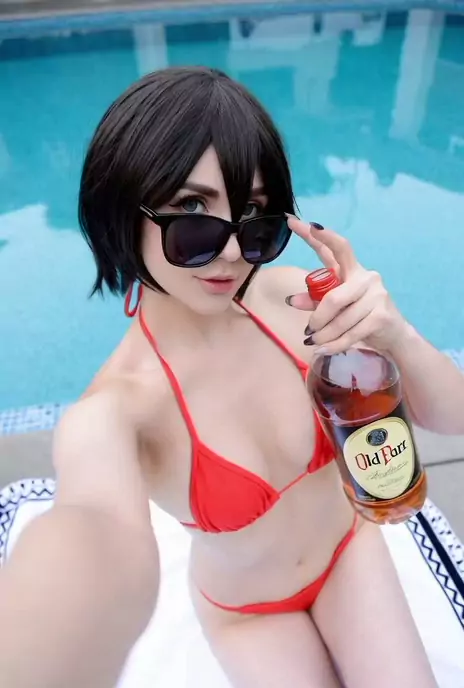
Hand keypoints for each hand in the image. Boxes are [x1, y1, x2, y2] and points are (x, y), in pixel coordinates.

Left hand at [285, 217, 408, 354]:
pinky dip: (334, 345)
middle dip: (318, 317)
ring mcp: (377, 296)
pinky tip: (323, 349)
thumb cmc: (360, 316)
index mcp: (353, 270)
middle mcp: (367, 277)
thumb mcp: (336, 306)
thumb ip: (315, 300)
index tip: (299, 222)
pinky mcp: (381, 315)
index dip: (320, 236)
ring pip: (341, 318)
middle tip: (307, 330)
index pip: (337, 248)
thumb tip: (291, 301)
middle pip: (333, 296)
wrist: (392, 335)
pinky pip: (351, 333)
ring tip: (313, 343)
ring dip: (324, 335)